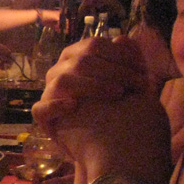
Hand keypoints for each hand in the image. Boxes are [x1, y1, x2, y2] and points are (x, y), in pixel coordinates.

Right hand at [32, 36, 147, 130]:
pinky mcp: (44, 117)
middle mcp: (60, 72)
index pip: (93, 45)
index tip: (143, 70)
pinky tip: (74, 106)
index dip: (120, 54)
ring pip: (62, 81)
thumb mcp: (130, 83)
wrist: (111, 144)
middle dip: (114, 71)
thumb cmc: (119, 110)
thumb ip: (127, 61)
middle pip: (80, 61)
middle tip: (138, 85)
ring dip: (93, 85)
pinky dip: (56, 106)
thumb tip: (122, 39)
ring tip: (118, 94)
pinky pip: (40, 108)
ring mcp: (50, 94)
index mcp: (76, 58)